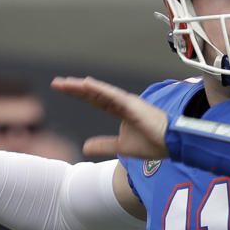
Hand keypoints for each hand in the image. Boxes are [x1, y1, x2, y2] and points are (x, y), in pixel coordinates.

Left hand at [50, 77, 169, 159]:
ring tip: (65, 83)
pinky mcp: (133, 105)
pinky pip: (113, 96)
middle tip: (57, 82)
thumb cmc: (153, 144)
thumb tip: (85, 147)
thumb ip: (103, 145)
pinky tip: (86, 84)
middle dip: (75, 88)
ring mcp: (127, 102)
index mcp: (120, 110)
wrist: (172, 145)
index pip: (95, 100)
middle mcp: (122, 102)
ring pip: (100, 92)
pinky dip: (99, 89)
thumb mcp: (121, 147)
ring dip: (82, 87)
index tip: (62, 88)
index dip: (79, 94)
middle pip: (94, 93)